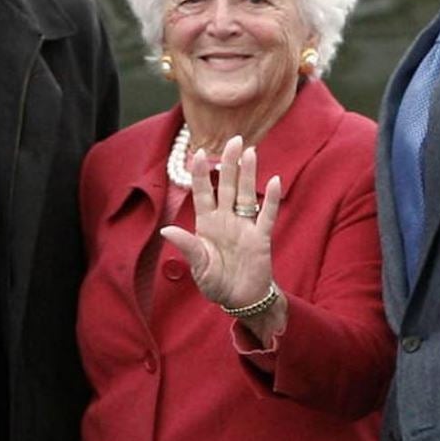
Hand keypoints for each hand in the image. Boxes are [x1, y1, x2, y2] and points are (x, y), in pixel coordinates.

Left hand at [160, 136, 281, 309]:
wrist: (241, 300)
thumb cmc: (216, 283)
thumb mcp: (199, 267)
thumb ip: (187, 246)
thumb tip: (166, 230)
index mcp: (207, 224)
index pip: (203, 193)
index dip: (201, 174)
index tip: (198, 153)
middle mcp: (226, 219)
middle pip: (227, 186)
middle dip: (229, 163)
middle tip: (234, 139)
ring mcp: (244, 226)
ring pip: (246, 194)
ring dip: (248, 174)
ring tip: (251, 151)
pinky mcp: (261, 238)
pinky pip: (266, 215)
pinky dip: (270, 199)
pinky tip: (274, 181)